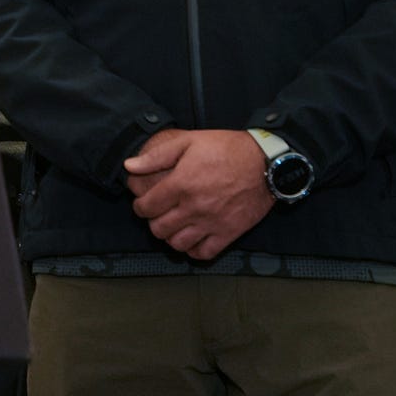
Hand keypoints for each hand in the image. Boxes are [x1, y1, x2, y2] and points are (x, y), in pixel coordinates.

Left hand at [123, 129, 273, 259]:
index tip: (143, 202)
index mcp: (181, 185)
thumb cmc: (226, 149)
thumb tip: (129, 166)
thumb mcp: (188, 142)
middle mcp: (194, 207)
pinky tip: (192, 238)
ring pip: (178, 244)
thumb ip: (156, 156)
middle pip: (159, 228)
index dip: (139, 206)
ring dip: (170, 237)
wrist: (266, 163)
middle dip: (152, 221)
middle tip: (157, 214)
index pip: (147, 207)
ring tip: (173, 226)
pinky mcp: (229, 233)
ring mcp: (212, 223)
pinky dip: (193, 250)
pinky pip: (204, 253)